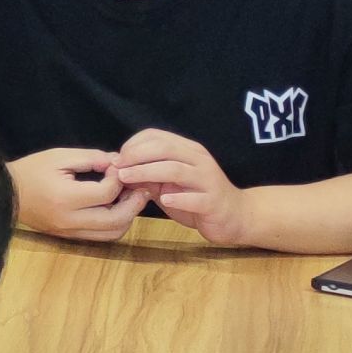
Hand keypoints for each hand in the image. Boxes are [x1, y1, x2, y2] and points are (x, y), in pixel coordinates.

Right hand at [8, 145, 145, 241]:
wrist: (3, 193)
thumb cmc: (30, 170)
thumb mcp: (59, 156)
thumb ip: (91, 158)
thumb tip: (117, 163)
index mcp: (65, 197)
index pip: (106, 193)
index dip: (119, 179)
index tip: (117, 167)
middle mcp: (70, 220)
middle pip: (116, 220)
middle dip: (134, 204)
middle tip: (140, 188)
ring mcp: (69, 232)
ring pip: (112, 233)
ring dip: (127, 217)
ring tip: (130, 199)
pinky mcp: (69, 237)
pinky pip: (100, 236)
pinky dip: (114, 224)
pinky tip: (115, 208)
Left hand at [109, 128, 258, 247]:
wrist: (235, 216)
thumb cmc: (196, 198)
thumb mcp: (168, 184)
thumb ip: (146, 174)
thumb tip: (116, 168)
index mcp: (187, 151)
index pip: (157, 136)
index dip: (133, 144)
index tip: (116, 158)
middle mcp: (199, 160)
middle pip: (165, 149)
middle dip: (136, 156)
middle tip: (117, 167)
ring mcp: (208, 180)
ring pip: (176, 170)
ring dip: (147, 172)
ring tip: (127, 179)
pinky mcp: (214, 202)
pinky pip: (196, 198)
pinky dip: (178, 198)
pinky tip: (164, 200)